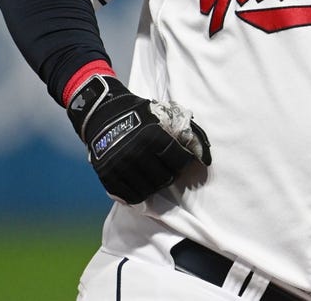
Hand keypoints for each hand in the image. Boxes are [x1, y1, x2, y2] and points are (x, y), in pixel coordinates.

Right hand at [66, 75, 211, 203]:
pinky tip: (144, 186)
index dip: (184, 161)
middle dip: (171, 174)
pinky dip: (140, 194)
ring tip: (157, 176)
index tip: (183, 159)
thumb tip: (207, 157)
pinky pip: (130, 196)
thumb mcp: (162, 115)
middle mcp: (136, 153)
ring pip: (149, 189)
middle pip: (165, 178)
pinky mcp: (108, 176)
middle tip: (169, 169)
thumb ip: (186, 132)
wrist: (102, 114)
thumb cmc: (138, 114)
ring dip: (157, 185)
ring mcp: (121, 166)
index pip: (179, 160)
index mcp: (152, 136)